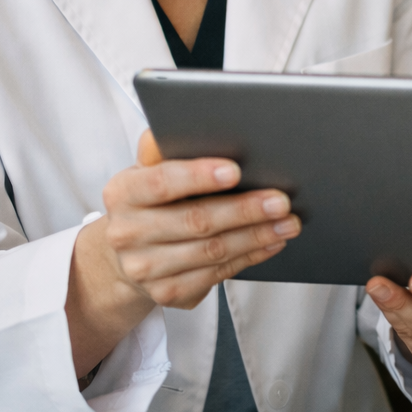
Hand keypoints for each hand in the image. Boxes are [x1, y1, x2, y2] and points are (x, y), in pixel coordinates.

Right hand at [65, 130, 298, 376]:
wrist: (127, 255)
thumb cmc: (151, 200)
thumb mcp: (150, 169)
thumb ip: (165, 146)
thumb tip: (185, 118)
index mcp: (122, 192)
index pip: (161, 182)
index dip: (199, 176)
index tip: (235, 169)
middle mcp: (127, 234)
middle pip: (195, 221)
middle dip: (244, 210)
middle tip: (282, 199)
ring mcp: (145, 269)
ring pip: (211, 251)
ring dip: (256, 235)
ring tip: (288, 222)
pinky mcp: (167, 293)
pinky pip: (216, 275)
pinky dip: (250, 257)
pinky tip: (271, 242)